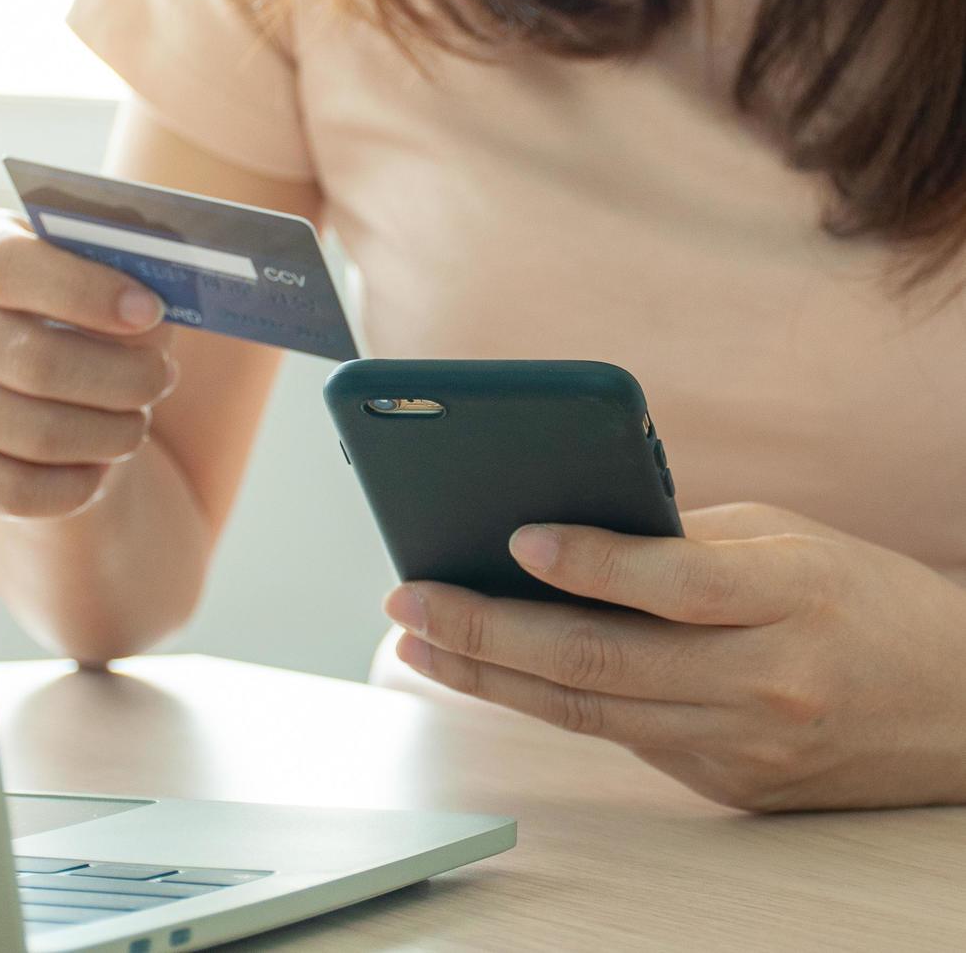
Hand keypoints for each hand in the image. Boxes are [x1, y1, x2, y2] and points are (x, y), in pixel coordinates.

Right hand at [0, 209, 176, 518]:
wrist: (43, 373)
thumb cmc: (80, 307)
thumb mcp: (97, 271)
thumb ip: (123, 274)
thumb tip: (149, 321)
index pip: (6, 268)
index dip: (83, 292)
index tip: (148, 310)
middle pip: (31, 360)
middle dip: (119, 377)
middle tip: (162, 378)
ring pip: (34, 432)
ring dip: (109, 434)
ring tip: (138, 422)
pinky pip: (15, 490)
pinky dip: (75, 484)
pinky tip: (101, 465)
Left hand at [384, 503, 965, 811]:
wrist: (958, 710)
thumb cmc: (867, 601)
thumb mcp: (793, 539)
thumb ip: (686, 542)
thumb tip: (568, 539)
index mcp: (794, 596)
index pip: (674, 582)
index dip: (589, 562)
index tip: (513, 537)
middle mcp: (766, 681)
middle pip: (603, 660)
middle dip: (488, 628)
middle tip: (411, 599)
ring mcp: (744, 746)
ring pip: (590, 712)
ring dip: (490, 675)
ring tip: (422, 641)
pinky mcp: (726, 785)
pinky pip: (620, 737)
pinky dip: (547, 702)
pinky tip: (493, 671)